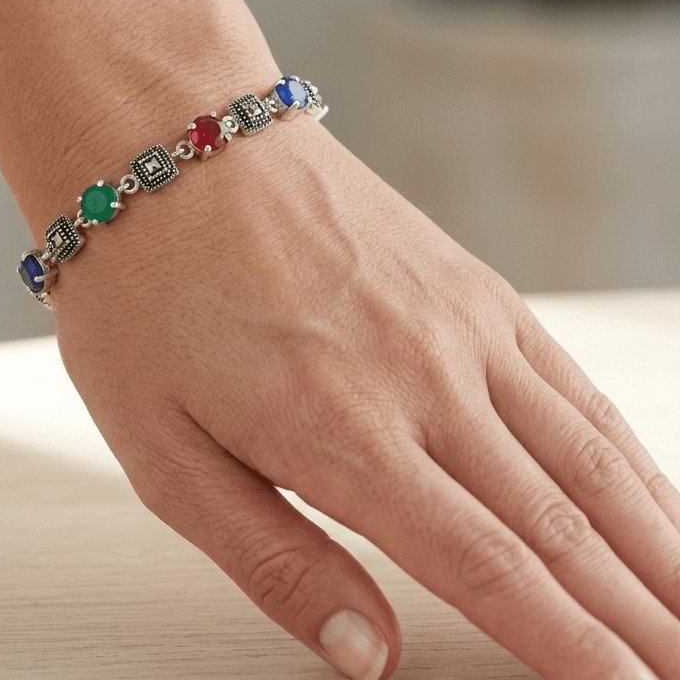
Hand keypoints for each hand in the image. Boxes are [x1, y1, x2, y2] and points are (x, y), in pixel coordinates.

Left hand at [54, 111, 679, 679]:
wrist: (165, 141)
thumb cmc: (143, 289)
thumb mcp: (161, 449)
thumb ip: (271, 557)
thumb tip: (370, 654)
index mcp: (341, 434)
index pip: (493, 570)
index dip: (578, 652)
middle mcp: (422, 377)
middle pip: (564, 525)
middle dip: (646, 616)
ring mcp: (457, 320)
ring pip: (591, 454)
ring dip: (660, 542)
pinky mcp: (466, 280)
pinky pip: (567, 379)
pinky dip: (627, 448)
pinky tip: (651, 490)